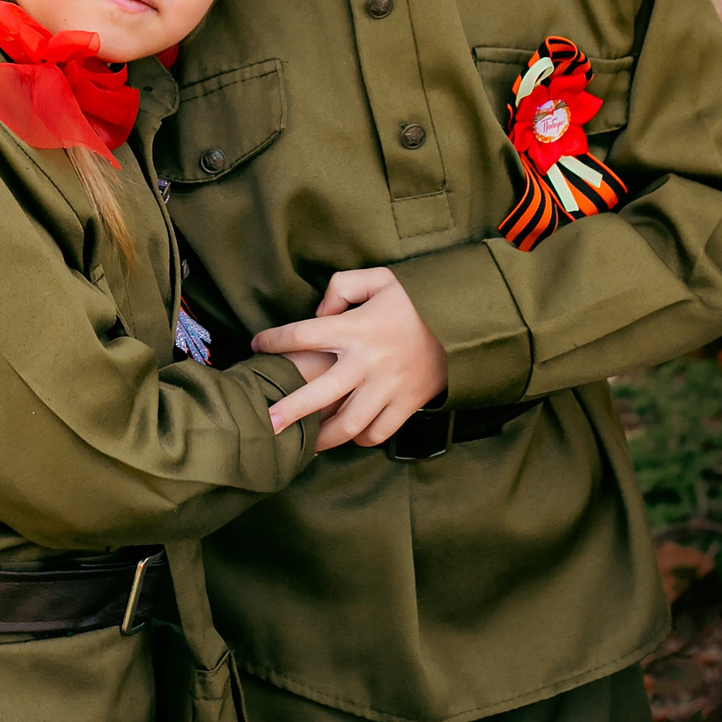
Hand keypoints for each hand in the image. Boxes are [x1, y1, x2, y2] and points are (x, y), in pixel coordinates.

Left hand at [251, 269, 446, 448]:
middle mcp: (368, 362)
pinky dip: (360, 438)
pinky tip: (347, 435)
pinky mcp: (406, 404)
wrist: (465, 325)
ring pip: (348, 425)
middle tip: (264, 424)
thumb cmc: (415, 301)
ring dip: (322, 437)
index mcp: (356, 328)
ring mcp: (388, 388)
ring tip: (302, 442)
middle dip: (289, 411)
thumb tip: (320, 312)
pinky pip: (378, 432)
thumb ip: (342, 287)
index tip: (256, 345)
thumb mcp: (379, 279)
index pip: (302, 335)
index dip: (274, 341)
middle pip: (320, 396)